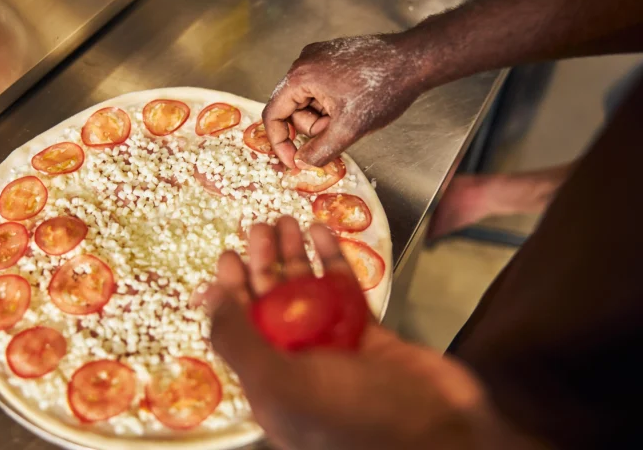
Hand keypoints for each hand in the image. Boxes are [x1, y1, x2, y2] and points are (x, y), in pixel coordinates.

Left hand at [201, 216, 509, 449]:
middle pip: (272, 305)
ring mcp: (336, 348)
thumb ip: (240, 342)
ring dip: (295, 256)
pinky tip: (323, 233)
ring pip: (308, 294)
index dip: (231, 292)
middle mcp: (299, 364)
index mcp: (270, 383)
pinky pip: (346, 292)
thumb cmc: (351, 416)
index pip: (241, 330)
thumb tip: (210, 300)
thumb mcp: (281, 386)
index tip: (227, 255)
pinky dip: (333, 262)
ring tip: (286, 221)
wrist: (439, 433)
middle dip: (263, 264)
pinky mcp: (371, 335)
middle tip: (258, 229)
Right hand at [263, 34, 427, 167]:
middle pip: (293, 110)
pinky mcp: (333, 59)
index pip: (274, 114)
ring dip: (326, 117)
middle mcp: (304, 62)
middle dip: (315, 127)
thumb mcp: (349, 129)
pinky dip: (334, 105)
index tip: (293, 161)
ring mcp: (319, 58)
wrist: (414, 61)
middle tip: (340, 129)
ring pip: (309, 103)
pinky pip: (322, 91)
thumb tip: (301, 163)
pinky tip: (355, 104)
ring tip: (353, 114)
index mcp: (300, 76)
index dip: (280, 143)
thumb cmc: (384, 88)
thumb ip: (320, 151)